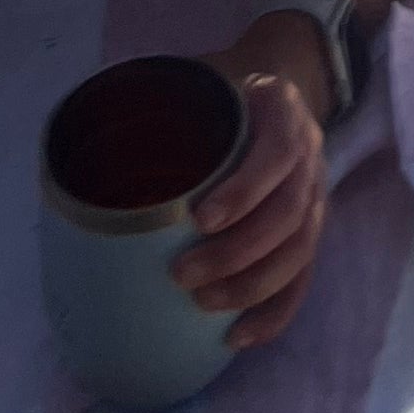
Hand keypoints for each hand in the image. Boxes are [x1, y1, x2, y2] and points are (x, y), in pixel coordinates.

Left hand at [185, 26, 331, 348]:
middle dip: (236, 252)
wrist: (275, 91)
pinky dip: (274, 312)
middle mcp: (310, 154)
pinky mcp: (311, 231)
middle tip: (181, 274)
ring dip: (251, 286)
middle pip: (288, 213)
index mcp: (283, 110)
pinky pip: (302, 278)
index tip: (198, 219)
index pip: (277, 153)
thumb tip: (98, 122)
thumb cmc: (223, 92)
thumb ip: (163, 95)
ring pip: (299, 251)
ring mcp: (315, 195)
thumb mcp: (202, 76)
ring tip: (202, 305)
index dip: (243, 191)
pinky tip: (238, 336)